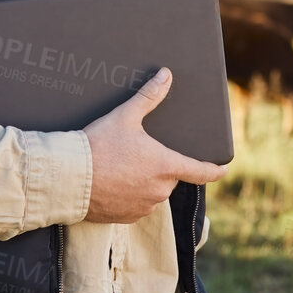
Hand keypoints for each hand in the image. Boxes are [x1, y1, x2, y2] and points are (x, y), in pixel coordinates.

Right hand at [82, 67, 225, 223]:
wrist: (69, 178)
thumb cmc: (99, 145)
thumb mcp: (125, 116)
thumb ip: (149, 97)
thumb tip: (166, 75)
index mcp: (165, 166)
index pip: (200, 171)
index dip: (214, 170)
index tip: (223, 169)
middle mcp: (160, 190)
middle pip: (169, 177)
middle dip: (159, 167)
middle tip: (137, 154)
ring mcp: (144, 206)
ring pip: (153, 192)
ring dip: (144, 182)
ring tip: (120, 168)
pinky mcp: (127, 217)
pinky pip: (136, 205)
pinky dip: (129, 195)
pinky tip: (113, 183)